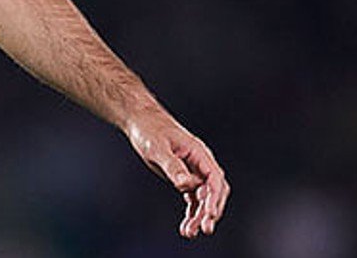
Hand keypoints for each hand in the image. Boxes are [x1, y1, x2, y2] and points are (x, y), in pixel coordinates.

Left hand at [124, 109, 228, 237]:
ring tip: (189, 232)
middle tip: (204, 229)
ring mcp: (194, 171)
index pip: (214, 179)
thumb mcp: (158, 148)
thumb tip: (186, 185)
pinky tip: (187, 226)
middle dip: (210, 211)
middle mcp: (201, 163)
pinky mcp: (184, 178)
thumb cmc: (150, 131)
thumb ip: (174, 167)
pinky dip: (192, 213)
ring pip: (203, 198)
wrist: (141, 122)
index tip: (209, 214)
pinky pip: (193, 198)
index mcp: (199, 153)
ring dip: (199, 216)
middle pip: (214, 192)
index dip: (214, 198)